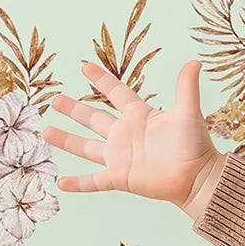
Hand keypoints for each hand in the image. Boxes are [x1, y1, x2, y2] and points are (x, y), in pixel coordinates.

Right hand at [43, 60, 226, 217]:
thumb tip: (195, 62)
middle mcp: (126, 135)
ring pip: (86, 147)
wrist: (199, 177)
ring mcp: (121, 157)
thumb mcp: (188, 113)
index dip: (101, 79)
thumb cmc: (196, 145)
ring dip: (66, 140)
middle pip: (94, 118)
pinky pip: (95, 181)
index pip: (116, 92)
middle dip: (74, 109)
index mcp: (139, 116)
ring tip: (45, 132)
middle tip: (54, 99)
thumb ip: (186, 88)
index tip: (84, 66)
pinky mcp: (121, 177)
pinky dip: (79, 183)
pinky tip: (61, 183)